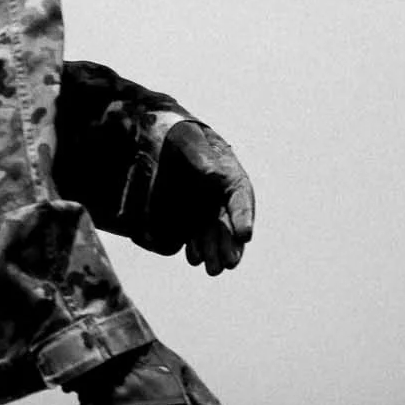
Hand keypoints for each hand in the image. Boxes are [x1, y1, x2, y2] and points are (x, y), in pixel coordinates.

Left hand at [149, 117, 254, 272]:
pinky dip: (196, 247)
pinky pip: (195, 235)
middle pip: (229, 224)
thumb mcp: (190, 139)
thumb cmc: (180, 136)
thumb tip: (211, 176)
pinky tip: (193, 256)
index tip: (245, 235)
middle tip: (230, 263)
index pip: (240, 197)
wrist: (159, 140)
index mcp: (229, 176)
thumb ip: (201, 156)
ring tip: (213, 268)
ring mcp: (204, 209)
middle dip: (230, 245)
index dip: (243, 217)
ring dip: (215, 252)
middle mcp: (220, 197)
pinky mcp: (187, 217)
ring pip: (214, 234)